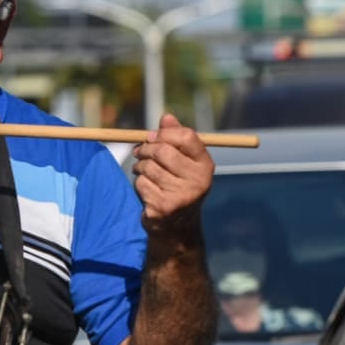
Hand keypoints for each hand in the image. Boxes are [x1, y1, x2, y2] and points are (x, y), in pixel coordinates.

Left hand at [130, 113, 213, 235]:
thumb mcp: (183, 162)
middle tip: (139, 152)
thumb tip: (166, 117)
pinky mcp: (164, 207)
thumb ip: (175, 139)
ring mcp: (182, 196)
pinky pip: (142, 183)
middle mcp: (198, 181)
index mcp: (205, 166)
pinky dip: (139, 183)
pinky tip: (147, 190)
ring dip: (139, 167)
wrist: (177, 227)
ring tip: (143, 172)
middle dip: (145, 149)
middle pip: (163, 151)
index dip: (165, 133)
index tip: (152, 136)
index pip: (187, 136)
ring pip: (148, 167)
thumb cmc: (177, 185)